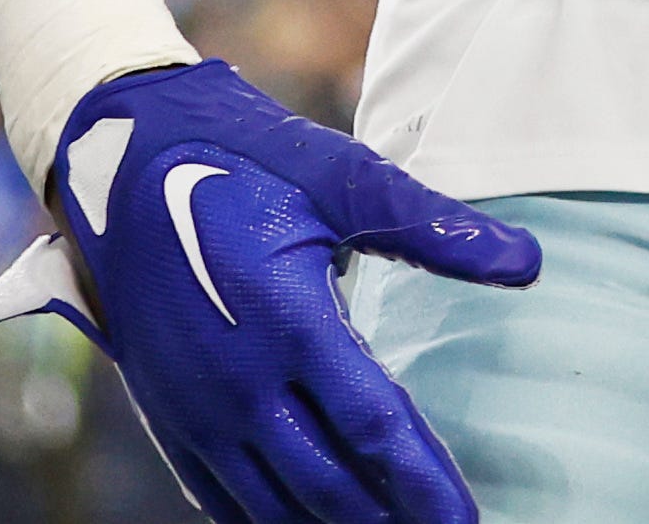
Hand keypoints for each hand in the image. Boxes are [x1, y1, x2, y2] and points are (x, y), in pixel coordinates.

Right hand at [0, 62, 533, 523]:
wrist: (121, 161)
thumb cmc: (243, 160)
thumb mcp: (342, 177)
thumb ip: (432, 228)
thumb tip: (528, 263)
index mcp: (290, 326)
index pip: (375, 428)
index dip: (426, 482)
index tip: (467, 520)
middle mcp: (239, 386)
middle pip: (329, 484)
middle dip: (391, 518)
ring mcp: (196, 410)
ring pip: (274, 503)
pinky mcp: (168, 417)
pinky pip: (221, 497)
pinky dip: (271, 521)